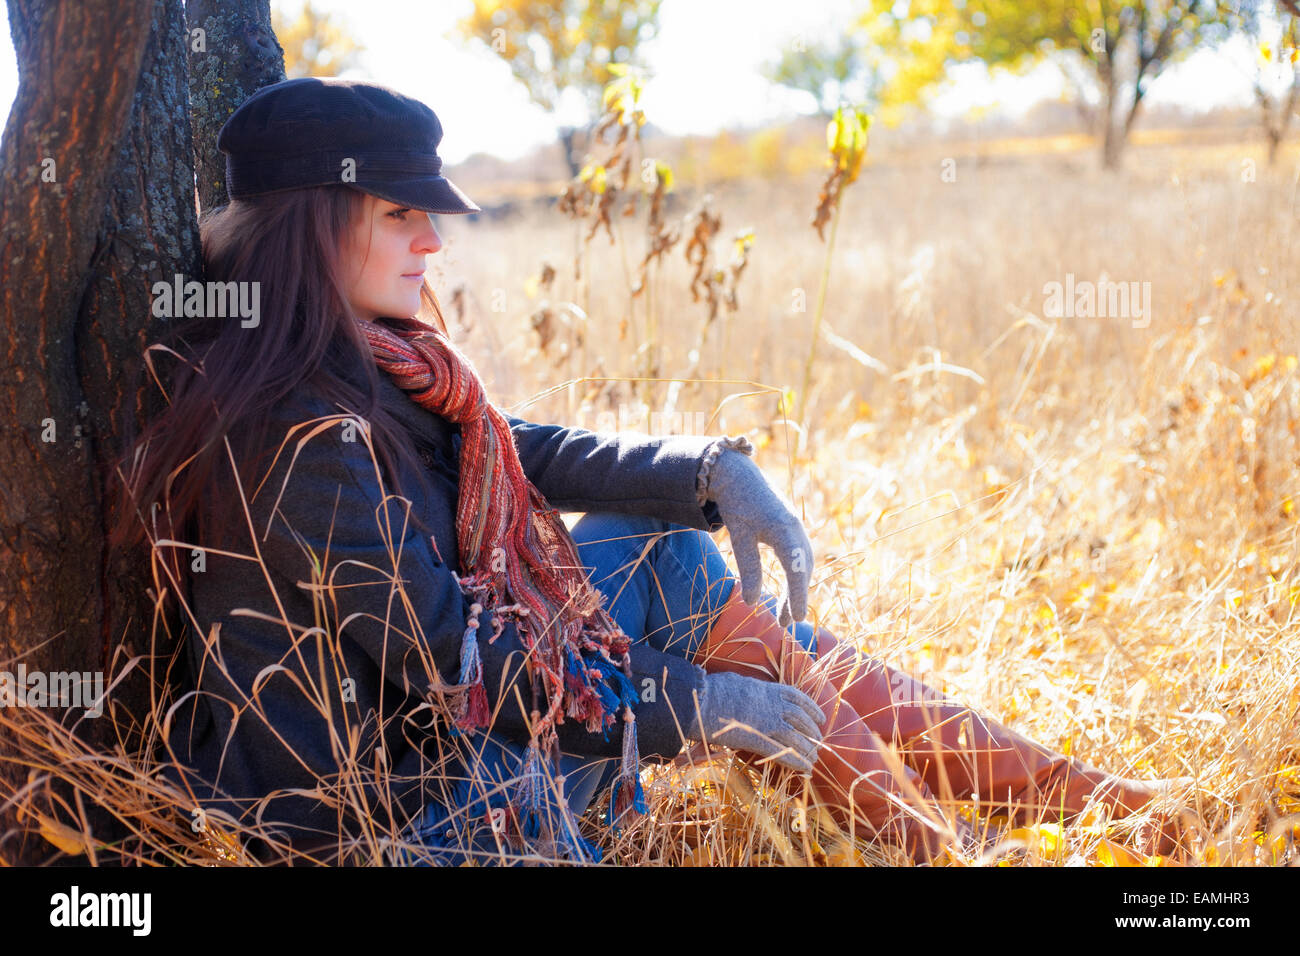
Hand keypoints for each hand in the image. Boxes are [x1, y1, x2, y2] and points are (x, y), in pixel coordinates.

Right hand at [686, 671, 825, 772]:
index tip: (820, 717)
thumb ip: (747, 687)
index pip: (798, 697)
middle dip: (812, 732)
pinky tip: (805, 769)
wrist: (700, 700)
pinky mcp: (758, 739)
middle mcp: (773, 704)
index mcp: (768, 689)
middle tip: (818, 742)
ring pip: (796, 737)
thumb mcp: (736, 681)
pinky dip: (796, 762)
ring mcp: (767, 722)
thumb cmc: (712, 689)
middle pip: (801, 719)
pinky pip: (783, 752)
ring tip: (814, 760)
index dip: (812, 708)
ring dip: (808, 750)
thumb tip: (745, 686)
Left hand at [705, 447, 814, 625]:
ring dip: (797, 588)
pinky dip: (796, 575)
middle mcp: (796, 528)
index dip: (797, 595)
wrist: (738, 475)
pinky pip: (800, 556)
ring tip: (785, 614)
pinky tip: (787, 592)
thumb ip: (749, 568)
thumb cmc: (737, 505)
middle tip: (786, 623)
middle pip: (803, 569)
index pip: (796, 568)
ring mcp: (797, 527)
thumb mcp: (739, 537)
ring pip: (803, 564)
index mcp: (783, 529)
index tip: (797, 618)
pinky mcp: (793, 528)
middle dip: (797, 596)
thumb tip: (751, 602)